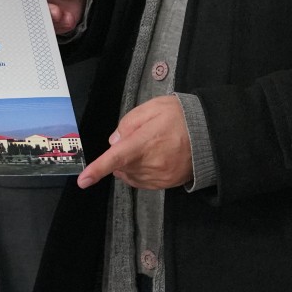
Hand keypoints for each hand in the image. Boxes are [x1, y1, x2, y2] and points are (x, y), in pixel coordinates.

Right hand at [22, 0, 85, 36]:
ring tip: (58, 12)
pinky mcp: (49, 26)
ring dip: (48, 18)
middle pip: (20, 11)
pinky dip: (60, 24)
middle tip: (44, 7)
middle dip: (31, 12)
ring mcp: (38, 16)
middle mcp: (28, 3)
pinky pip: (51, 30)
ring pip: (36, 22)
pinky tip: (67, 16)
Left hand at [77, 96, 191, 189]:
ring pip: (129, 176)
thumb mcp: (153, 107)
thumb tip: (115, 142)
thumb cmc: (179, 117)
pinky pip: (141, 182)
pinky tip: (150, 159)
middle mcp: (150, 164)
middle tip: (138, 139)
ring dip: (129, 165)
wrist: (209, 134)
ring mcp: (159, 177)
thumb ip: (129, 122)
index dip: (98, 169)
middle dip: (120, 155)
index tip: (83, 180)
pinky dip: (139, 172)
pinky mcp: (165, 184)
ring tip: (148, 147)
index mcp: (144, 143)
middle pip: (120, 167)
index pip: (116, 158)